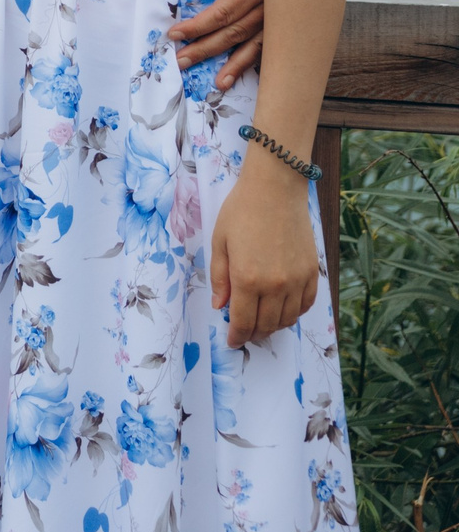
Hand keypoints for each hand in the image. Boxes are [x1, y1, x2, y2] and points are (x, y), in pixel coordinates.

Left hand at [171, 0, 271, 87]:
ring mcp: (281, 13)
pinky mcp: (284, 17)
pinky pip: (269, 44)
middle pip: (235, 33)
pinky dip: (256, 61)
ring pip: (255, 44)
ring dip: (234, 64)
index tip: (174, 33)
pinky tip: (244, 76)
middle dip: (207, 48)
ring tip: (216, 83)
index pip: (223, 11)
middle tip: (181, 61)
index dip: (198, 25)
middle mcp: (273, 3)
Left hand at [210, 155, 321, 346]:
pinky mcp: (312, 272)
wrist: (275, 190)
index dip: (236, 335)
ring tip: (262, 325)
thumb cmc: (241, 211)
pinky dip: (294, 314)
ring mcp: (297, 280)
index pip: (242, 321)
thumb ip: (220, 278)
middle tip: (245, 334)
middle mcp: (275, 285)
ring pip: (288, 319)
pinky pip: (306, 305)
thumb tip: (220, 306)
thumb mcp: (219, 243)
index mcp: (247, 279)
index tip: (231, 341)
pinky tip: (284, 311)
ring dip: (274, 327)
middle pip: (266, 325)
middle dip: (253, 334)